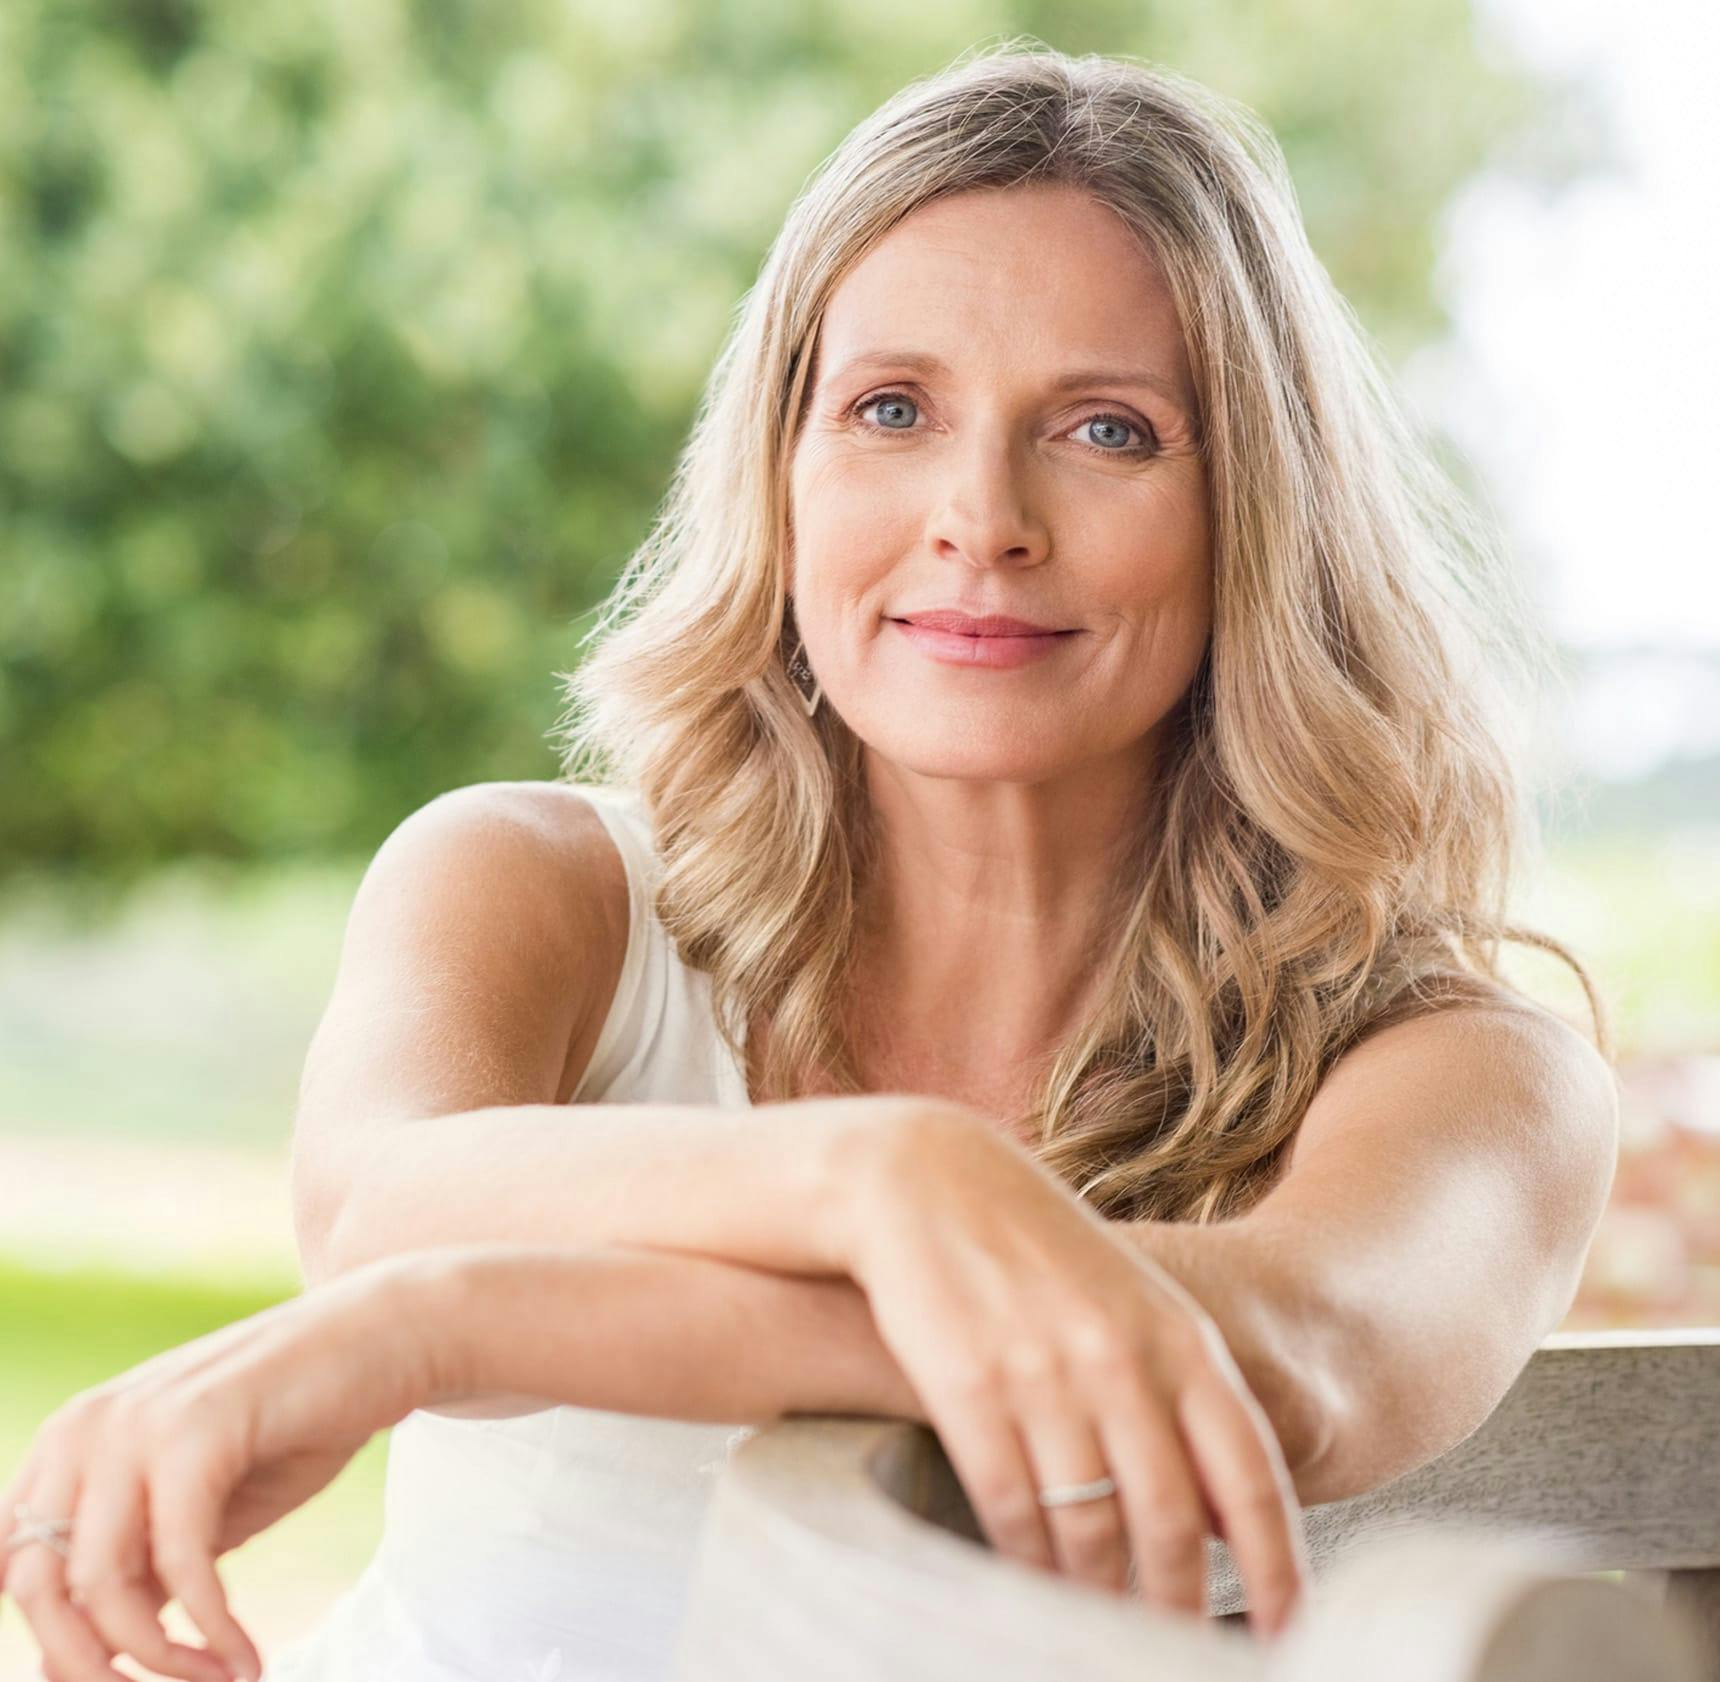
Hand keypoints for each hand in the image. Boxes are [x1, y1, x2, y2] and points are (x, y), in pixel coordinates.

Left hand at [0, 1255, 444, 1681]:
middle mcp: (86, 1425)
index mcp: (72, 1438)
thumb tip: (63, 1664)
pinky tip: (247, 1658)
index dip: (52, 1640)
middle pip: (38, 1587)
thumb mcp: (200, 1511)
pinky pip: (183, 1564)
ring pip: (101, 1587)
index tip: (117, 1680)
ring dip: (161, 1660)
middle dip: (92, 1667)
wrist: (385, 1336)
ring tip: (218, 1681)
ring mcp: (138, 1422)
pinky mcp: (198, 1429)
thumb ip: (136, 1570)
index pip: (10, 1565)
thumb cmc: (297, 1423)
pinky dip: (213, 1629)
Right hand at [842, 1105, 1309, 1637]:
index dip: (1277, 1569)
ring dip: (1097, 1599)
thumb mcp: (1132, 1306)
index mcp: (1179, 1339)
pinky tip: (1031, 1586)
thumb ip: (1182, 1396)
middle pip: (1172, 1522)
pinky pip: (1012, 1511)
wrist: (928, 1181)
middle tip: (1173, 1655)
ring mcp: (1045, 1375)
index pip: (1250, 1477)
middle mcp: (1122, 1361)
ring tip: (1099, 1632)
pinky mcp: (969, 1388)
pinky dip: (1026, 1565)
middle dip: (1177, 1607)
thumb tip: (1226, 1518)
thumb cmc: (1038, 1250)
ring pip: (1090, 1531)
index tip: (1288, 1636)